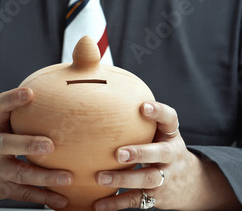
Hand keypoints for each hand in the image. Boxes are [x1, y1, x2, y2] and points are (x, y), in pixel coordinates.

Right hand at [0, 87, 72, 208]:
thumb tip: (64, 80)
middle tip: (50, 146)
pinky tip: (64, 200)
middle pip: (7, 145)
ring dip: (44, 177)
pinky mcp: (4, 190)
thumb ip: (23, 106)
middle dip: (28, 145)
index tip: (30, 92)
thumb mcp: (2, 120)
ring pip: (20, 174)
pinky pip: (26, 195)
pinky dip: (45, 199)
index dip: (12, 98)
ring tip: (67, 176)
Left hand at [94, 101, 239, 210]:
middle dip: (140, 153)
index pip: (170, 119)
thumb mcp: (161, 131)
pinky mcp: (156, 196)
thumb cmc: (164, 147)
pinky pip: (135, 200)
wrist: (190, 184)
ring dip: (123, 180)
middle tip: (119, 153)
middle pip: (160, 154)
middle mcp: (171, 156)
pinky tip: (98, 204)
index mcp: (171, 135)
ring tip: (100, 177)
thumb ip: (142, 118)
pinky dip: (116, 203)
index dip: (159, 112)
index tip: (143, 106)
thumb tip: (106, 90)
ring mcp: (165, 177)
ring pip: (146, 179)